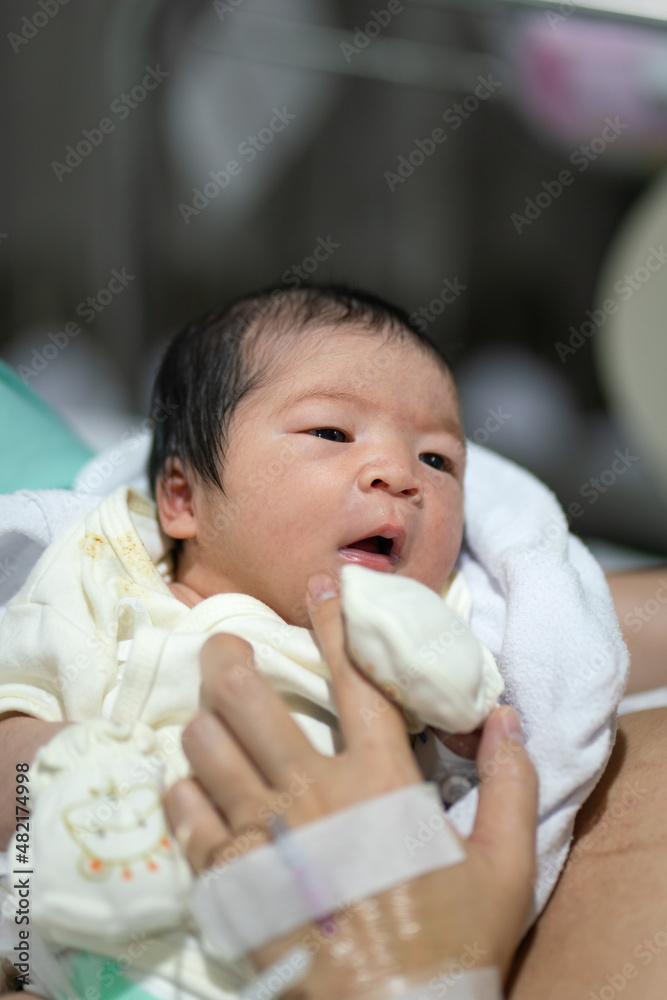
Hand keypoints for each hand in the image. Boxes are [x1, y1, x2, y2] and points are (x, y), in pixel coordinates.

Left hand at [164, 574, 537, 994]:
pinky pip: (186, 816)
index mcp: (380, 779)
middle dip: (229, 660)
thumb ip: (511, 784)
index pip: (354, 680)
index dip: (335, 623)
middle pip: (249, 701)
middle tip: (225, 647)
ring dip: (204, 725)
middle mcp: (314, 794)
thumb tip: (507, 718)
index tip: (321, 585)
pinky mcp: (232, 880)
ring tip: (209, 720)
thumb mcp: (505, 863)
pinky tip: (191, 790)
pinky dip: (183, 793)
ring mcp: (266, 836)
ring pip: (207, 749)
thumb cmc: (454, 938)